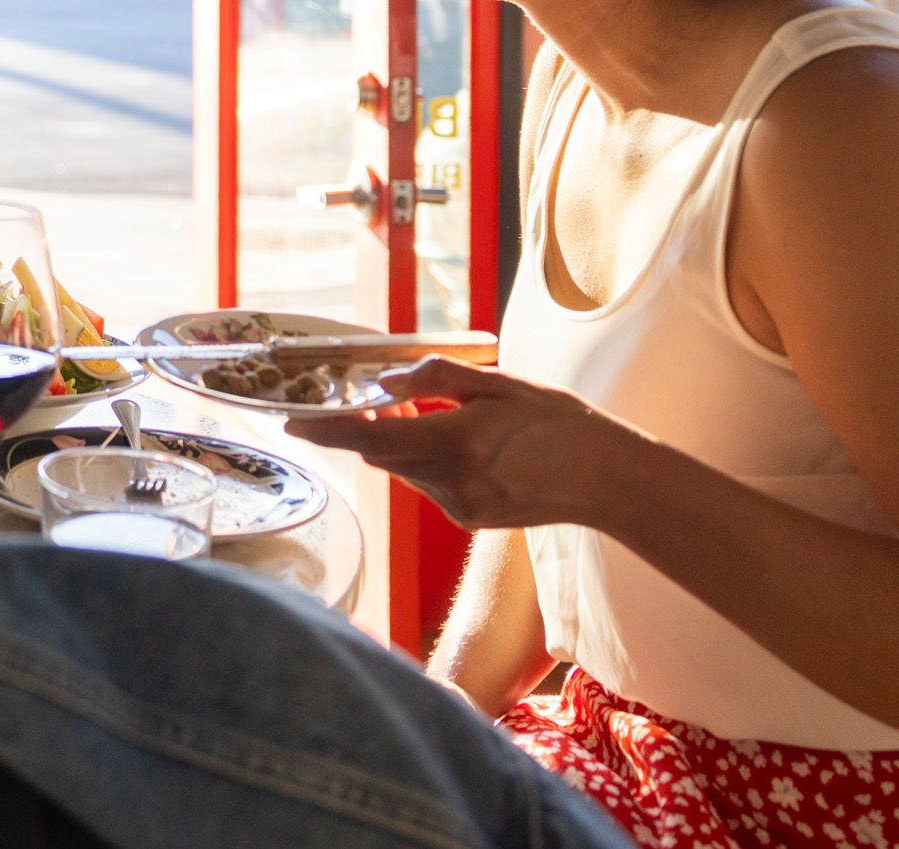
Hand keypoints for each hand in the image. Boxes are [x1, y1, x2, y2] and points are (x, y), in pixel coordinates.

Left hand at [293, 358, 644, 530]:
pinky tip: (459, 444)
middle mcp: (450, 482)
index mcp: (455, 443)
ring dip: (400, 443)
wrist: (607, 480)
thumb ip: (438, 378)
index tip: (291, 421)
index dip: (326, 430)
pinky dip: (428, 461)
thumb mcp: (499, 384)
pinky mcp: (469, 520)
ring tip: (426, 413)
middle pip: (382, 455)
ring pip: (405, 470)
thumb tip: (389, 380)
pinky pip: (429, 485)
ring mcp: (459, 507)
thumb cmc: (559, 424)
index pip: (371, 438)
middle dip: (364, 429)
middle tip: (360, 399)